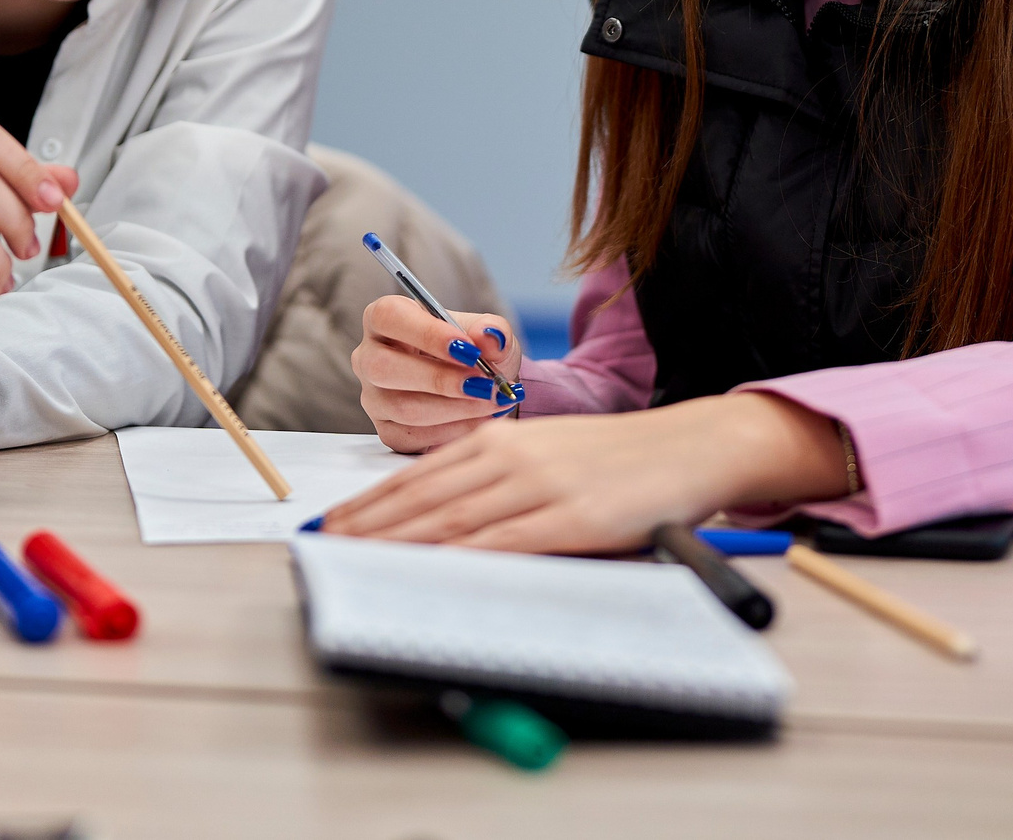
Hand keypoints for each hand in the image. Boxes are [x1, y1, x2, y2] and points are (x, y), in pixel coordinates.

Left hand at [319, 393, 850, 552]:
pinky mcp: (571, 518)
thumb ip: (499, 482)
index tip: (331, 524)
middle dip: (366, 527)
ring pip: (451, 521)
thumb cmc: (619, 459)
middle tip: (322, 548)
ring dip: (396, 545)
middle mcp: (511, 457)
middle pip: (422, 499)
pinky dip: (457, 559)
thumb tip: (442, 522)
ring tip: (354, 562)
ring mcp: (539, 487)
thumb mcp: (549, 457)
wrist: (690, 448)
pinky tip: (426, 572)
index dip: (369, 503)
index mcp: (502, 440)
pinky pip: (501, 543)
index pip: (418, 475)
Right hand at [352, 294, 522, 452]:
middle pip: (383, 367)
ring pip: (402, 407)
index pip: (389, 317)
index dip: (427, 333)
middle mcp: (370, 356)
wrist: (480, 388)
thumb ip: (493, 330)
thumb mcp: (488, 334)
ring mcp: (374, 397)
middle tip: (484, 384)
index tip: (468, 349)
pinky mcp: (388, 430)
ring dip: (455, 408)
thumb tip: (489, 337)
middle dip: (440, 379)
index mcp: (385, 318)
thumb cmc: (473, 352)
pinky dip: (454, 430)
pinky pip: (414, 436)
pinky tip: (480, 419)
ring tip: (492, 401)